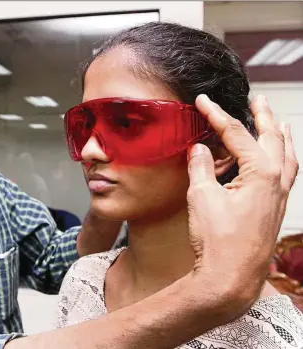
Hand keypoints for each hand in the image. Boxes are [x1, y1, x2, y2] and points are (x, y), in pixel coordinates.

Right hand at [186, 94, 298, 315]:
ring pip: (287, 155)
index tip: (204, 101)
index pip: (236, 134)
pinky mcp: (275, 208)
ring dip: (280, 135)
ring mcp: (280, 196)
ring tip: (277, 122)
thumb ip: (201, 167)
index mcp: (262, 172)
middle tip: (256, 99)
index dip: (217, 114)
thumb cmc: (219, 240)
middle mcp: (278, 180)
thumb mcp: (202, 196)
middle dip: (262, 115)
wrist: (231, 276)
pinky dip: (285, 158)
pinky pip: (288, 173)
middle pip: (272, 137)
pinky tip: (278, 161)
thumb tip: (198, 149)